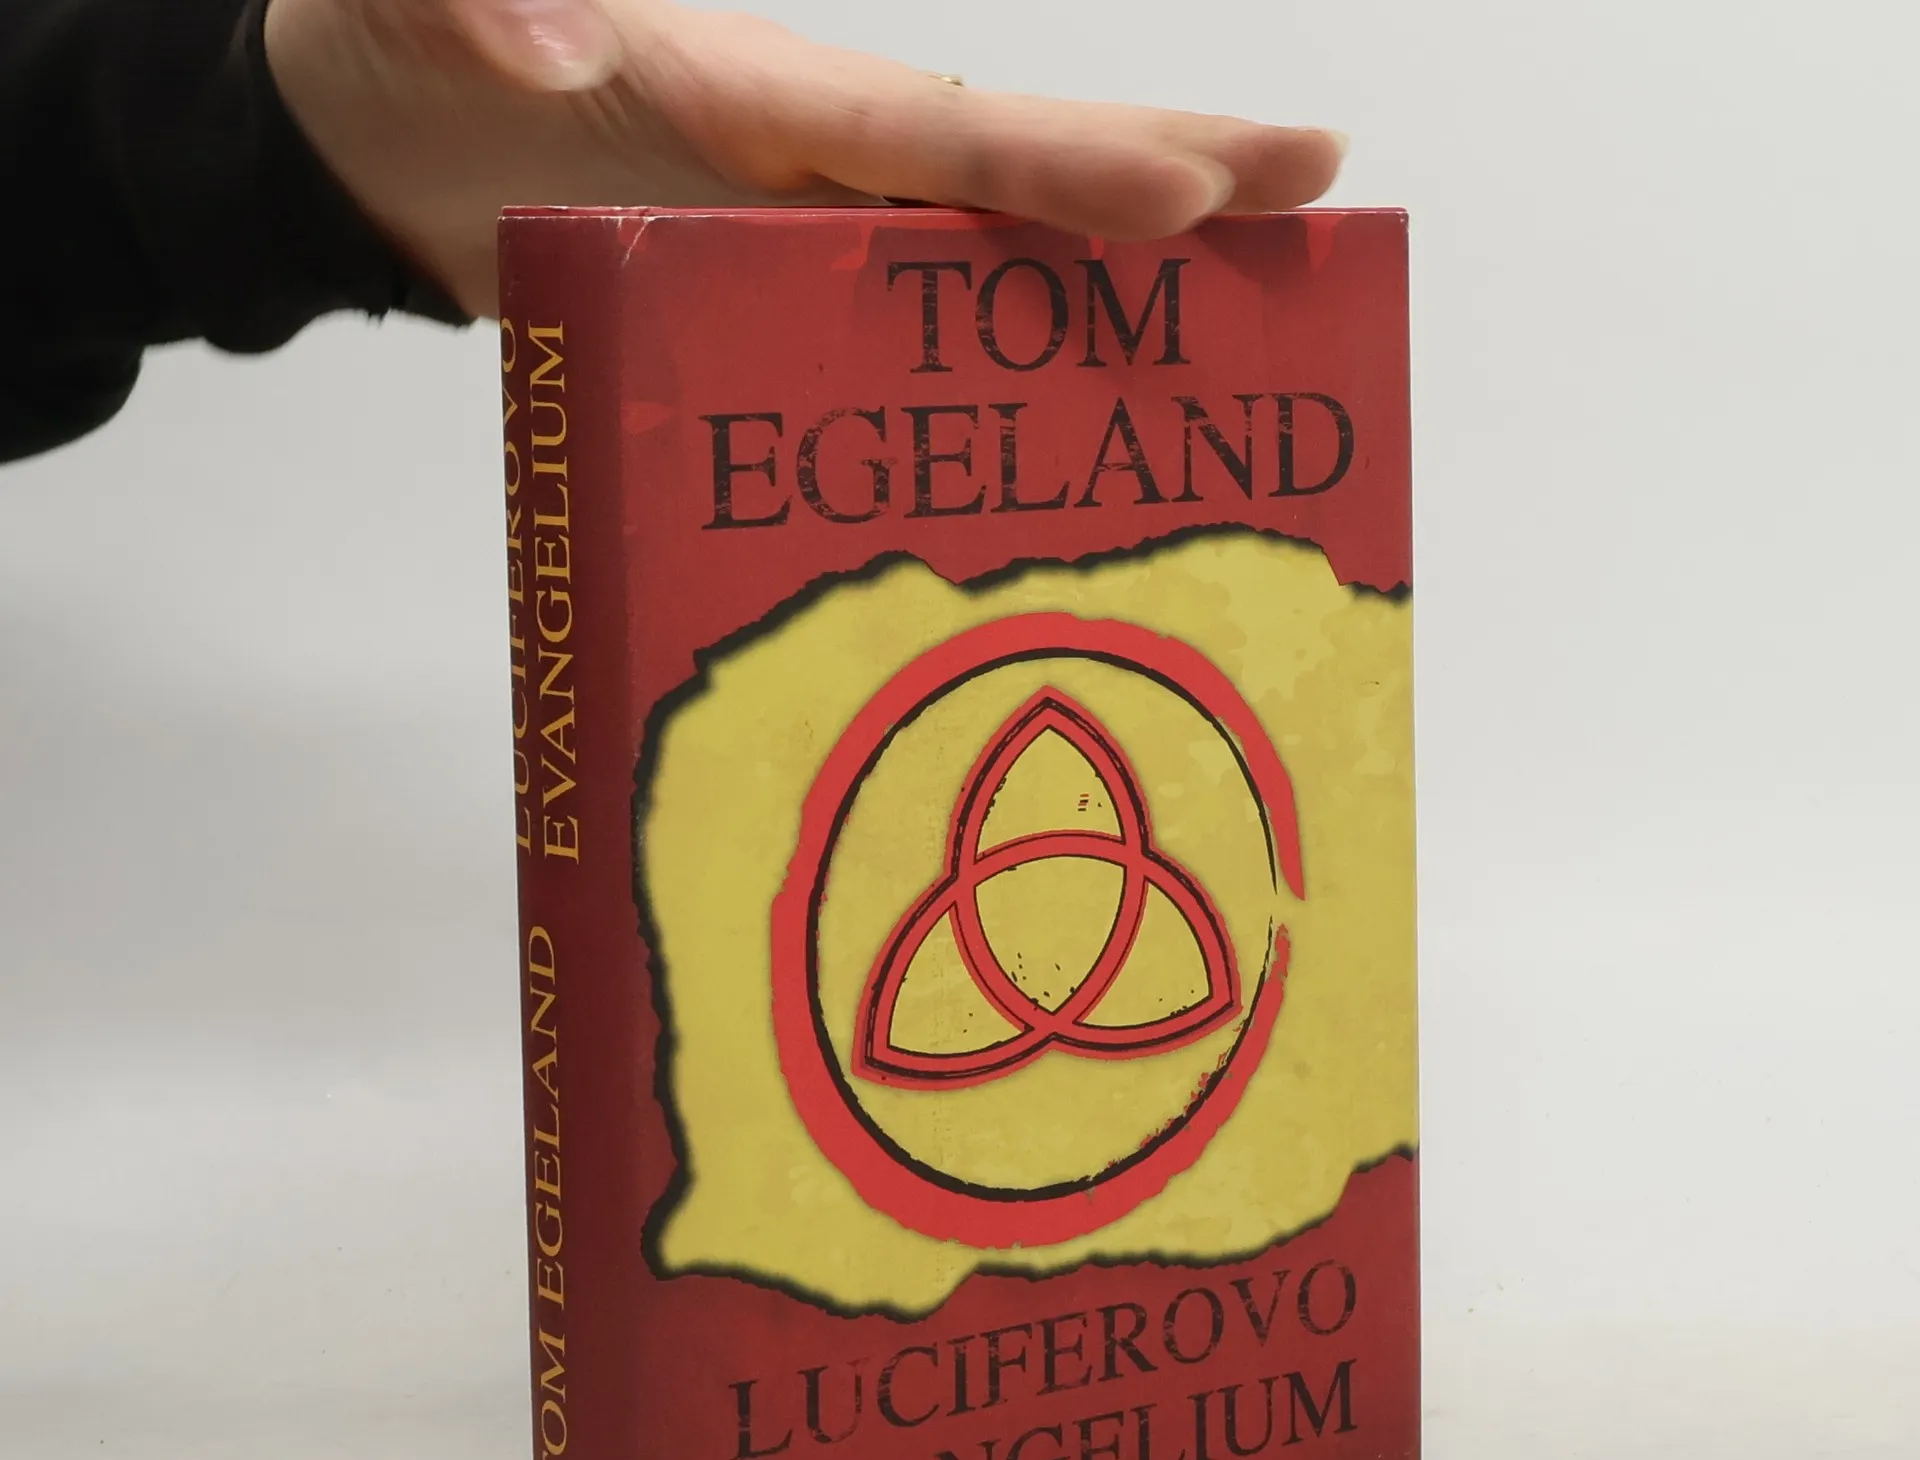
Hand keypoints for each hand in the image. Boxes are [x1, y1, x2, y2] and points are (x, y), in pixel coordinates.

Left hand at [264, 0, 1346, 318]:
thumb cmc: (400, 65)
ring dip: (1124, 289)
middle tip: (1322, 192)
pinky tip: (1073, 431)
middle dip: (1169, 179)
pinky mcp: (778, 307)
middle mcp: (814, 166)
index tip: (1194, 189)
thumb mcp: (403, 5)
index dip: (1065, 167)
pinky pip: (914, 340)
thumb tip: (555, 36)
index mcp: (754, 96)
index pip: (936, 132)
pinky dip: (1006, 374)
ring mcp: (807, 239)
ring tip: (1259, 317)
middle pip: (1017, 171)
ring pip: (992, 258)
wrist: (374, 146)